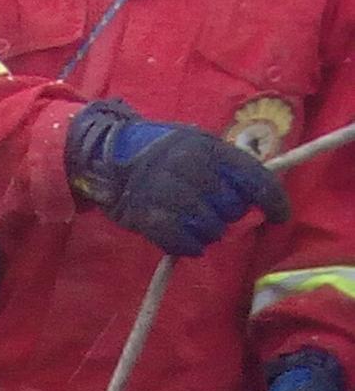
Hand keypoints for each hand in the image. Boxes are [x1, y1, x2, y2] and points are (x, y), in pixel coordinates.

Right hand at [66, 100, 289, 257]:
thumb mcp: (197, 144)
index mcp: (209, 149)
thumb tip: (255, 194)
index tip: (281, 217)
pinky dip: (188, 246)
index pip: (254, 178)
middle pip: (231, 209)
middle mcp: (190, 169)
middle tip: (214, 212)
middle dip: (228, 215)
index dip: (273, 201)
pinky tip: (189, 244)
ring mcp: (167, 193)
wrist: (107, 154)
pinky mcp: (146, 216)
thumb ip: (226, 165)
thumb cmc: (161, 150)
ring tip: (197, 226)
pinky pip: (180, 241)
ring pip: (209, 228)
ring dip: (209, 233)